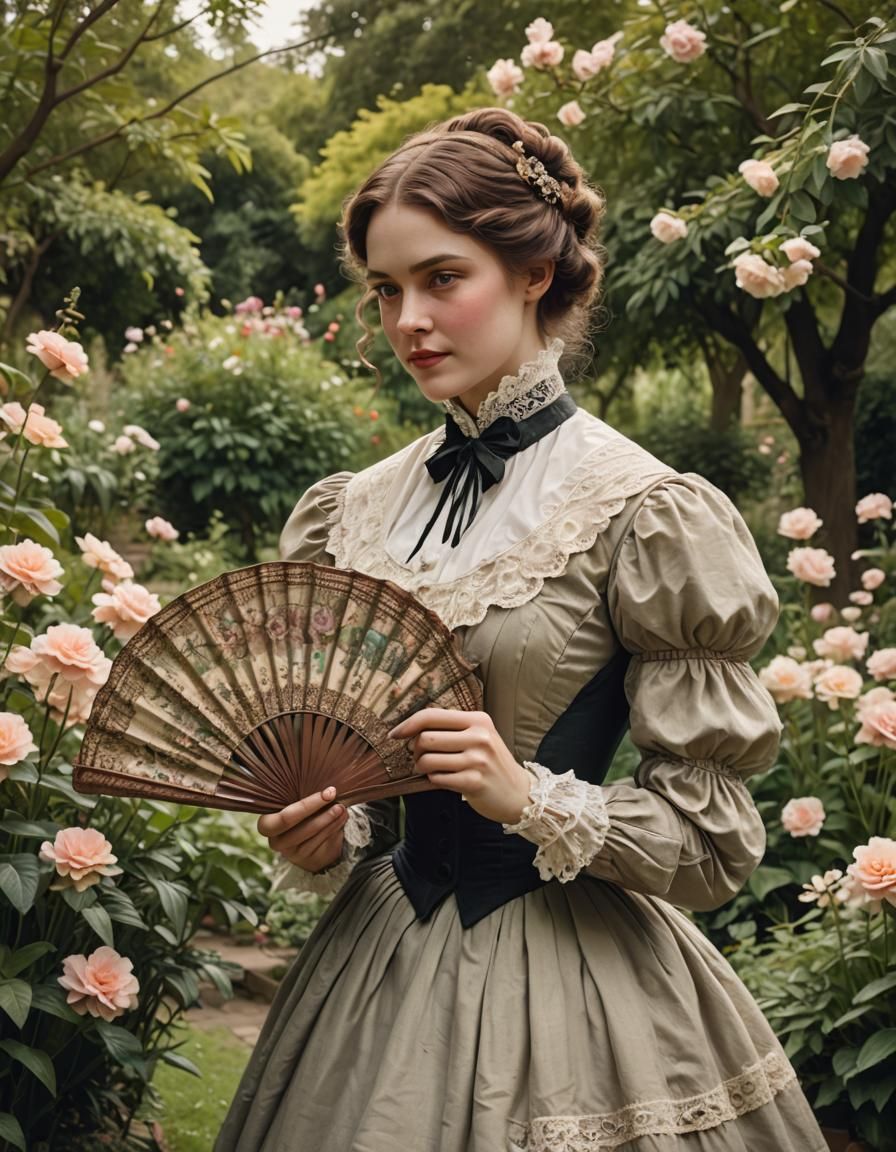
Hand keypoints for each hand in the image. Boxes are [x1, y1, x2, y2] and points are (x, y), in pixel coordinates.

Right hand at [257, 786, 347, 872]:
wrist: (305, 838)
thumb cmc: (299, 813)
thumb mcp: (295, 804)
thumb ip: (301, 795)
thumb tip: (326, 787)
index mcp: (267, 824)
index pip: (284, 819)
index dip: (307, 805)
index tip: (327, 792)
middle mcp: (276, 841)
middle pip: (300, 828)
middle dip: (321, 812)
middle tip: (335, 799)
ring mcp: (292, 853)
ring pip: (314, 835)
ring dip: (331, 819)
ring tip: (342, 808)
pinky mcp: (307, 859)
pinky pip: (323, 842)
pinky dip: (335, 827)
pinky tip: (342, 818)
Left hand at [387, 708, 532, 824]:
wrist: (519, 793)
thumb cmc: (492, 763)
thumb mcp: (480, 736)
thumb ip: (453, 728)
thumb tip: (411, 728)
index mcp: (478, 720)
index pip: (432, 715)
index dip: (408, 724)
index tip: (395, 734)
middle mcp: (479, 737)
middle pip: (425, 738)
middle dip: (415, 750)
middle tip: (421, 758)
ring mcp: (477, 760)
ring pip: (427, 760)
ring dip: (422, 768)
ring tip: (431, 770)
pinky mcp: (473, 782)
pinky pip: (436, 779)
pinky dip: (433, 780)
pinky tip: (444, 780)